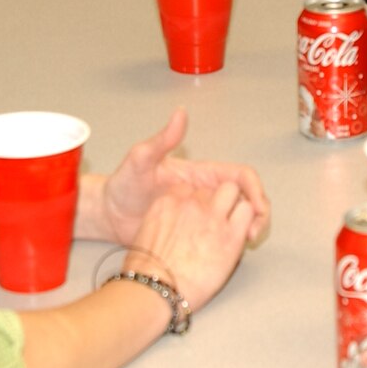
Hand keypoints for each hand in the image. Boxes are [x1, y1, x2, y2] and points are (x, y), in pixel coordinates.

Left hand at [98, 109, 270, 248]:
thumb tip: (180, 113)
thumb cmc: (123, 186)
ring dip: (247, 229)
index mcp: (202, 174)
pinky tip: (227, 253)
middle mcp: (206, 192)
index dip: (254, 190)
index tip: (257, 208)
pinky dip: (231, 242)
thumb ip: (160, 141)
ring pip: (236, 218)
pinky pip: (221, 236)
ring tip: (246, 245)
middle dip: (258, 213)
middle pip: (245, 199)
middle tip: (254, 234)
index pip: (240, 177)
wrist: (109, 215)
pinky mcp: (195, 233)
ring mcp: (202, 214)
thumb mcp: (140, 161)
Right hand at [123, 178, 258, 313]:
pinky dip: (247, 219)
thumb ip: (164, 222)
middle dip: (214, 202)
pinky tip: (242, 233)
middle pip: (211, 189)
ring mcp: (212, 217)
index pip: (189, 188)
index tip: (194, 219)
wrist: (156, 290)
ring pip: (232, 190)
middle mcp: (191, 204)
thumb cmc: (146, 272)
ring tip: (230, 224)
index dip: (194, 203)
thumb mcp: (146, 235)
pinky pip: (248, 211)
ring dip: (232, 204)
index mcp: (168, 201)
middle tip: (213, 224)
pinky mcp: (231, 235)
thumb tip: (173, 229)